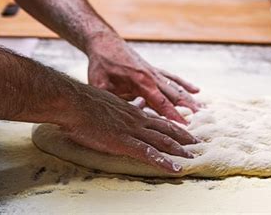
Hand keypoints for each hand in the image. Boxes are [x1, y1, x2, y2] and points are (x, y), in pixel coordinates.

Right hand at [62, 85, 199, 172]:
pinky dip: (163, 162)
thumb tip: (138, 103)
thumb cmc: (85, 103)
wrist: (73, 102)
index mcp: (133, 112)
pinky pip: (148, 153)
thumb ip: (126, 105)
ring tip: (191, 158)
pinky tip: (174, 168)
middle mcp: (137, 120)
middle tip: (197, 143)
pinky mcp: (124, 141)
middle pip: (167, 129)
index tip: (185, 130)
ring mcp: (132, 130)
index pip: (159, 120)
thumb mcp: (110, 101)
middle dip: (184, 137)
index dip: (174, 125)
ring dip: (179, 150)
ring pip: (162, 141)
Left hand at [85, 33, 200, 124]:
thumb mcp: (99, 84)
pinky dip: (184, 84)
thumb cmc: (101, 64)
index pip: (159, 102)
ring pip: (176, 87)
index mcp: (140, 81)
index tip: (184, 125)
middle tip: (202, 119)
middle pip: (173, 95)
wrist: (104, 41)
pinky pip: (172, 78)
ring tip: (203, 109)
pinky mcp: (154, 70)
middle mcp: (151, 76)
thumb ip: (112, 100)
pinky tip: (197, 90)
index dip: (172, 114)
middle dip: (188, 108)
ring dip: (190, 98)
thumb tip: (123, 115)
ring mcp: (154, 72)